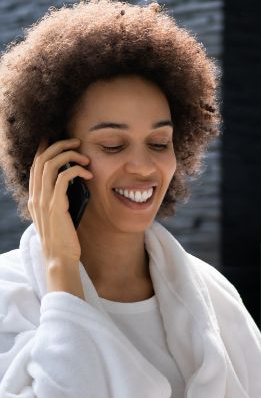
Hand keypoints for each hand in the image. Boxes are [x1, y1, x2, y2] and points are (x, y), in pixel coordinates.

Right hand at [28, 138, 92, 266]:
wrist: (61, 258)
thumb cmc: (64, 237)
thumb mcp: (59, 214)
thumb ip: (60, 197)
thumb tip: (73, 180)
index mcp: (35, 197)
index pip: (35, 164)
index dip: (46, 148)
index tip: (60, 140)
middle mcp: (35, 196)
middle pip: (41, 158)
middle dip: (59, 145)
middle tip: (76, 142)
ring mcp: (43, 200)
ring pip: (50, 164)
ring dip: (69, 154)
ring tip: (85, 156)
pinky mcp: (56, 206)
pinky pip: (63, 178)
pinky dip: (76, 170)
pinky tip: (88, 174)